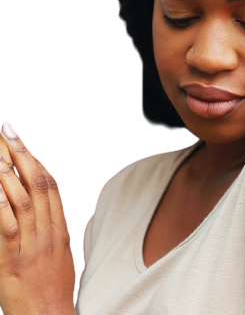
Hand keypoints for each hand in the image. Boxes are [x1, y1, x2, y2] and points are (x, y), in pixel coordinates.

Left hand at [0, 121, 75, 314]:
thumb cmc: (53, 290)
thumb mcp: (60, 254)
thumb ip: (50, 228)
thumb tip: (40, 207)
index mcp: (59, 228)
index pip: (50, 185)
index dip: (36, 160)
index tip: (22, 141)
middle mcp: (49, 231)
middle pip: (37, 185)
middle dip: (21, 155)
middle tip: (7, 133)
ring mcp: (33, 245)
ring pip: (22, 200)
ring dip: (8, 173)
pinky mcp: (13, 262)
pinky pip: (8, 229)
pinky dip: (1, 206)